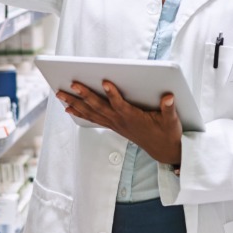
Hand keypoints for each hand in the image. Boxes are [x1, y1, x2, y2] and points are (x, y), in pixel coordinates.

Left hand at [58, 82, 182, 164]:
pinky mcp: (114, 126)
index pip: (121, 104)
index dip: (113, 94)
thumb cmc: (167, 133)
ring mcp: (115, 124)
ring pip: (92, 113)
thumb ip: (169, 108)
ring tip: (60, 94)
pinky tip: (69, 107)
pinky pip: (93, 118)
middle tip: (72, 84)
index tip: (106, 81)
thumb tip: (169, 97)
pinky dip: (80, 113)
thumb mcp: (172, 120)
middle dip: (85, 95)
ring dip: (75, 103)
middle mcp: (121, 121)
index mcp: (134, 117)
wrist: (163, 150)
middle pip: (99, 107)